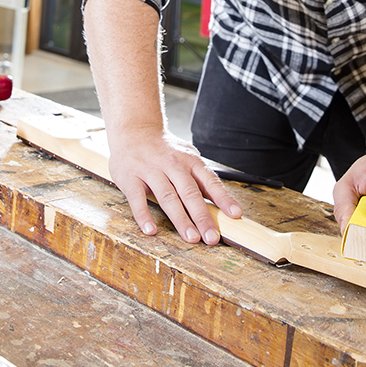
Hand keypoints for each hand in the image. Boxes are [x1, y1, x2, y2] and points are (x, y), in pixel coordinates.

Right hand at [107, 129, 242, 244]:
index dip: (223, 198)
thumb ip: (201, 180)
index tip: (235, 215)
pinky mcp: (130, 177)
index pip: (210, 181)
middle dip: (202, 216)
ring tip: (191, 237)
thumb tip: (222, 205)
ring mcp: (150, 170)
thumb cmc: (165, 150)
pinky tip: (151, 230)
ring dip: (180, 219)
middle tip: (212, 238)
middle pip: (189, 193)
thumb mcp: (187, 157)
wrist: (133, 128)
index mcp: (190, 160)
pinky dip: (144, 215)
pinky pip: (137, 199)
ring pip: (167, 197)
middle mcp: (172, 164)